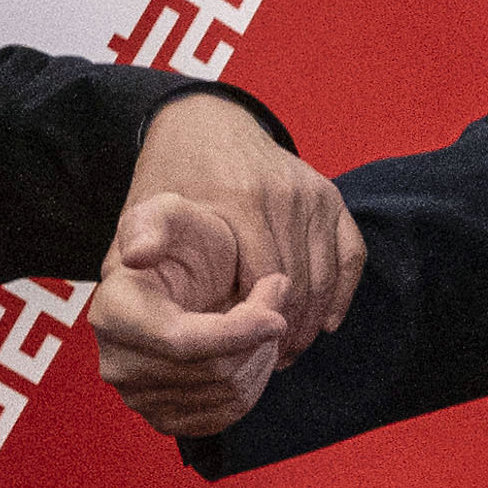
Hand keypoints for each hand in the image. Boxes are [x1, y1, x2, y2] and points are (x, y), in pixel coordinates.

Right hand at [82, 200, 289, 439]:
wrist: (180, 278)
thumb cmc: (181, 243)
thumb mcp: (171, 214)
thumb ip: (153, 225)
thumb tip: (138, 255)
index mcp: (114, 313)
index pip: (184, 342)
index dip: (239, 330)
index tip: (277, 306)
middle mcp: (118, 363)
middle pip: (213, 371)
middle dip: (258, 336)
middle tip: (272, 299)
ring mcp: (139, 396)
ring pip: (227, 393)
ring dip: (259, 356)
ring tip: (258, 320)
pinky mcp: (166, 418)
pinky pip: (226, 414)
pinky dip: (250, 383)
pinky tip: (248, 350)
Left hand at [108, 94, 358, 352]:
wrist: (204, 123)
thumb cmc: (171, 178)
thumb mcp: (144, 205)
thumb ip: (138, 237)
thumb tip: (137, 258)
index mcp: (240, 199)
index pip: (262, 283)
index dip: (253, 326)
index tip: (238, 355)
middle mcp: (284, 194)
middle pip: (298, 284)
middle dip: (285, 331)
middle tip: (269, 364)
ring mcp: (312, 193)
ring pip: (325, 276)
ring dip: (311, 321)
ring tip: (288, 350)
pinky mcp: (329, 195)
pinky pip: (350, 254)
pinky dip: (342, 292)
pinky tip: (325, 323)